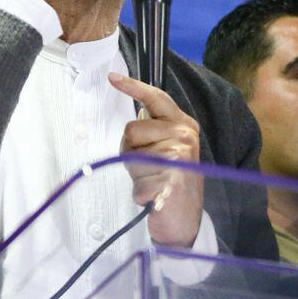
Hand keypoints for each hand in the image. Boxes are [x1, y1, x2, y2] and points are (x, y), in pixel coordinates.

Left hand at [110, 73, 203, 248]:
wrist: (185, 220)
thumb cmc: (171, 182)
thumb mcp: (166, 149)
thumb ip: (153, 131)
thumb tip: (135, 121)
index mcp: (185, 125)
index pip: (156, 98)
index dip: (133, 87)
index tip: (112, 78)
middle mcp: (185, 136)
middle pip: (133, 129)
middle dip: (131, 149)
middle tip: (148, 168)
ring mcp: (180, 156)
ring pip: (131, 154)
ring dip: (135, 172)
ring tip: (153, 182)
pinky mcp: (172, 178)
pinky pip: (138, 179)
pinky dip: (140, 191)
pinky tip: (153, 197)